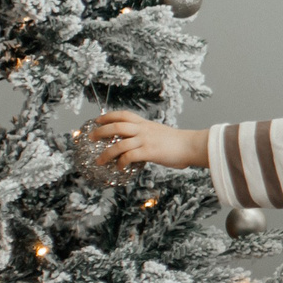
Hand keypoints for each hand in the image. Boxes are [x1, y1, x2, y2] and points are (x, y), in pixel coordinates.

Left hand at [88, 110, 208, 170]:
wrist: (191, 145)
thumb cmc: (178, 142)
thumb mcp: (159, 133)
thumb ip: (147, 136)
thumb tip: (139, 146)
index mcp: (145, 124)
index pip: (123, 115)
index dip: (108, 116)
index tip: (98, 119)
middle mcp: (143, 130)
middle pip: (116, 126)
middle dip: (100, 131)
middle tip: (91, 137)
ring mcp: (145, 140)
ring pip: (119, 144)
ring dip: (106, 153)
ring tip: (99, 160)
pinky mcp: (149, 152)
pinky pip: (129, 157)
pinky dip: (121, 162)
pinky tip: (119, 168)